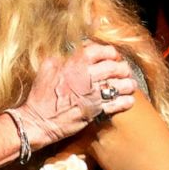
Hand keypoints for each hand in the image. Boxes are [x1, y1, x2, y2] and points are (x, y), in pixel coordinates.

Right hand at [17, 42, 136, 147]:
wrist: (37, 121)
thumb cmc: (40, 95)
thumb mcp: (47, 67)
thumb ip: (63, 56)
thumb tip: (76, 48)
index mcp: (74, 64)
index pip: (100, 51)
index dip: (110, 52)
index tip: (113, 56)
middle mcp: (85, 77)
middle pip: (114, 67)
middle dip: (123, 68)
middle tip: (125, 71)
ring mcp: (91, 94)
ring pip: (119, 85)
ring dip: (128, 84)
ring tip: (130, 85)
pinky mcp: (95, 111)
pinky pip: (116, 105)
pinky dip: (126, 102)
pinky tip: (129, 100)